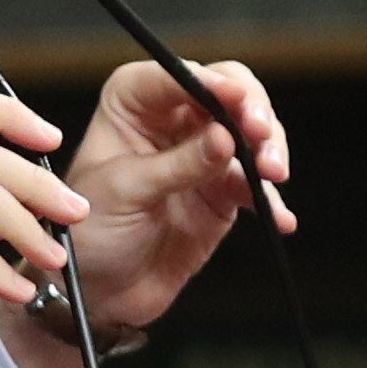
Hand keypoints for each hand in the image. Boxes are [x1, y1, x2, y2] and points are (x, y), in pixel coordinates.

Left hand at [0, 59, 292, 367]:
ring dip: (269, 151)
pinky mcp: (221, 193)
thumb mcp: (126, 191)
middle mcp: (171, 120)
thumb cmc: (87, 231)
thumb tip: (225, 137)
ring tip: (272, 176)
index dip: (213, 83)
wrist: (97, 292)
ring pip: (251, 136)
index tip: (236, 101)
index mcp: (133, 102)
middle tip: (262, 137)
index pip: (180, 75)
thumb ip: (179, 164)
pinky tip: (279, 218)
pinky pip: (256, 186)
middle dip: (253, 112)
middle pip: (229, 95)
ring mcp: (202, 155)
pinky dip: (272, 200)